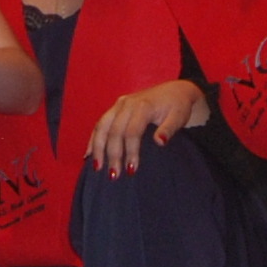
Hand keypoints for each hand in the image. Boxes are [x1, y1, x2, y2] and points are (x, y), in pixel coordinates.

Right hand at [88, 79, 208, 173]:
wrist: (174, 92)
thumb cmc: (177, 106)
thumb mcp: (178, 117)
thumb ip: (169, 129)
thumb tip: (160, 142)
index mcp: (143, 106)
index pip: (132, 131)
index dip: (130, 151)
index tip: (131, 170)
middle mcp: (127, 104)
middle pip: (114, 131)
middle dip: (112, 154)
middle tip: (114, 175)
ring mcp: (119, 105)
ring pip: (102, 126)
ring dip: (97, 147)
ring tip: (97, 168)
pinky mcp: (115, 108)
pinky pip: (100, 124)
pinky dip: (93, 139)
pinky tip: (88, 154)